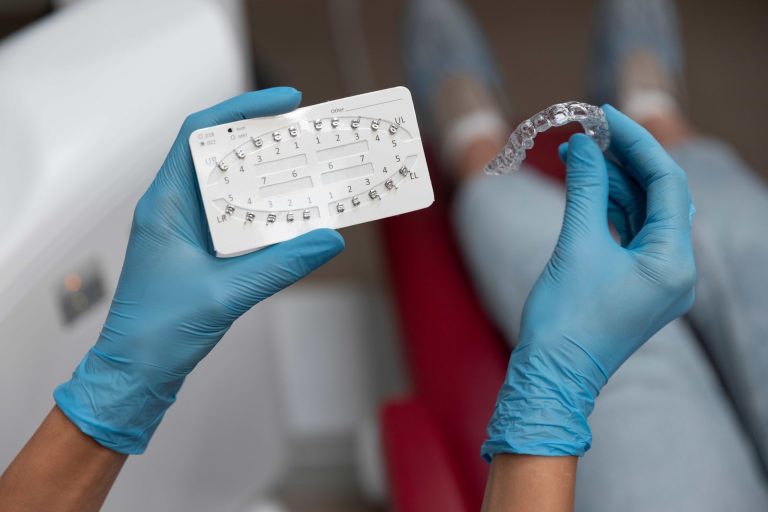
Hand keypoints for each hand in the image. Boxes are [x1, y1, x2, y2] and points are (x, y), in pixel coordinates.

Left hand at [54, 88, 344, 453]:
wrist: (134, 375)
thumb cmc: (155, 333)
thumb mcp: (225, 295)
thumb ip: (281, 265)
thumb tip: (327, 239)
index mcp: (166, 204)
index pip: (200, 134)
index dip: (243, 110)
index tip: (284, 103)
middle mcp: (175, 209)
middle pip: (223, 156)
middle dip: (267, 144)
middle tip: (309, 140)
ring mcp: (188, 231)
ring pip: (233, 189)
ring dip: (269, 180)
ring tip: (309, 175)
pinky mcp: (200, 253)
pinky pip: (238, 220)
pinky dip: (266, 215)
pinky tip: (293, 220)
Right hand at [482, 105, 694, 457]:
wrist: (552, 374)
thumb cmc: (565, 317)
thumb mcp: (576, 244)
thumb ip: (585, 188)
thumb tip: (584, 145)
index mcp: (673, 261)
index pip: (666, 183)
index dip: (637, 142)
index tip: (606, 115)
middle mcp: (676, 270)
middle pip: (659, 196)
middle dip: (625, 160)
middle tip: (590, 131)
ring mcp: (658, 279)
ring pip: (644, 213)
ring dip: (615, 182)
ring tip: (581, 154)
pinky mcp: (637, 284)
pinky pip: (631, 234)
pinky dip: (611, 208)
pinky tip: (588, 186)